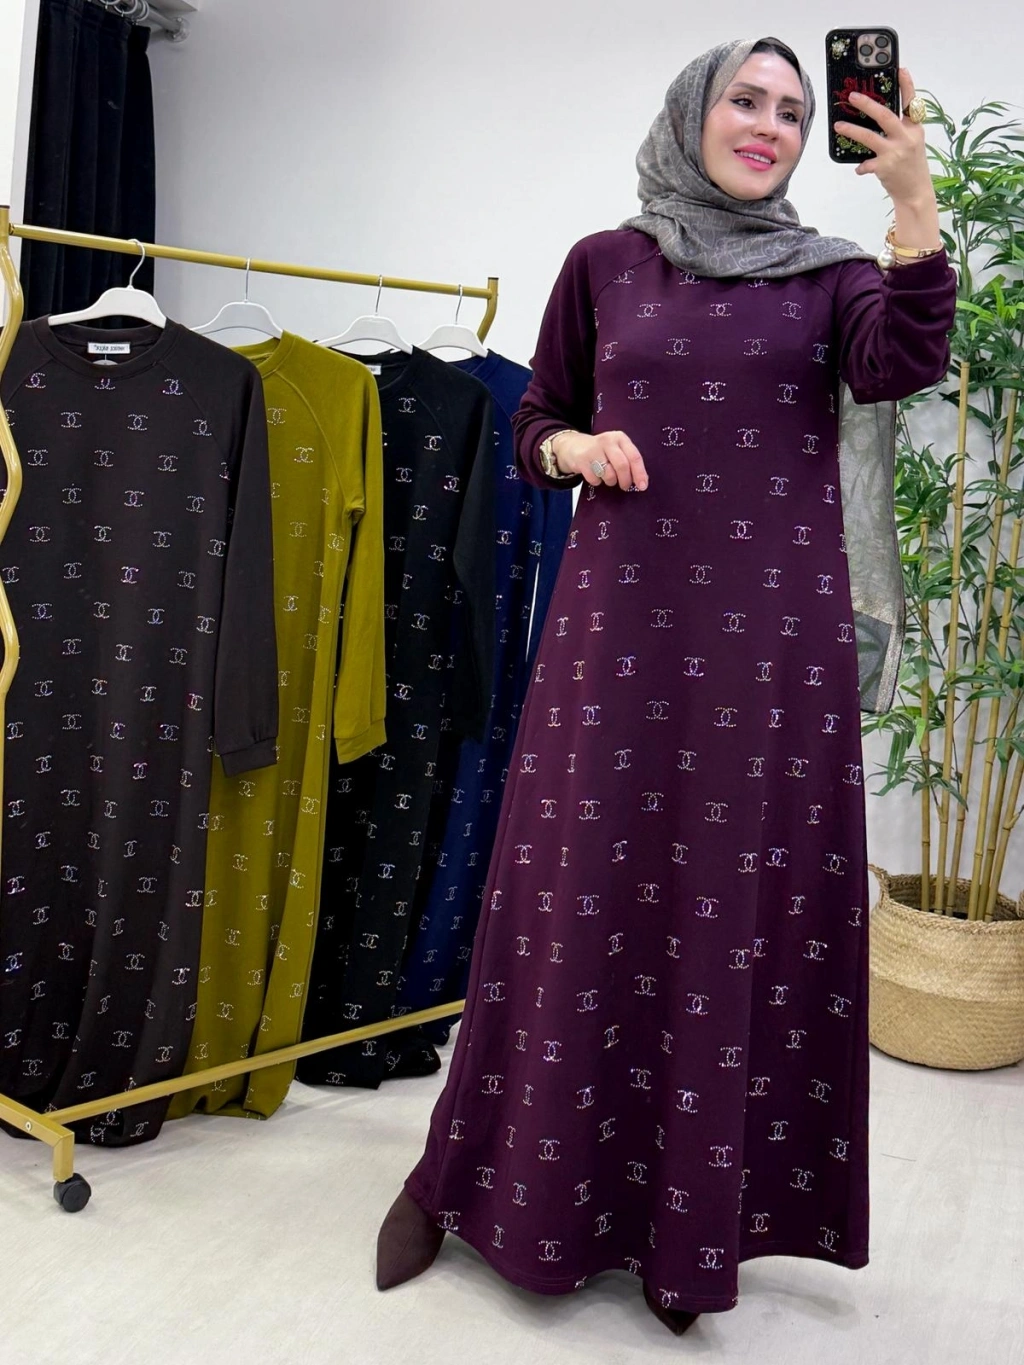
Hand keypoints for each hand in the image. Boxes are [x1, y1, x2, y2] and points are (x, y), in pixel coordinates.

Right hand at [553, 429, 648, 490]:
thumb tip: (641, 482)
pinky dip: (597, 481)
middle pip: (622, 466)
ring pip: (609, 475)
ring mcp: (593, 450)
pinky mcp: (582, 460)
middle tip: (625, 486)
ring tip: (608, 477)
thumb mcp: (617, 449)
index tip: (643, 486)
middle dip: (625, 480)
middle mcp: (607, 441)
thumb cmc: (601, 451)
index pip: (634, 456)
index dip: (640, 473)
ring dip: (610, 481)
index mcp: (620, 438)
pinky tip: (595, 474)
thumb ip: (629, 461)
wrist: (574, 446)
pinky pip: (595, 479)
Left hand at [833, 67, 933, 202]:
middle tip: (852, 96)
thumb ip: (899, 129)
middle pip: (884, 115)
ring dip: (851, 130)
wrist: (916, 192)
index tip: (900, 69)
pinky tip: (859, 168)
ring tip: (838, 126)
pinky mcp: (885, 167)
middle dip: (867, 104)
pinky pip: (866, 164)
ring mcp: (896, 152)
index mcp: (914, 128)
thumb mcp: (912, 142)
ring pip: (869, 137)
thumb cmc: (910, 165)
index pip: (911, 102)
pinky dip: (861, 166)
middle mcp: (906, 137)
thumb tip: (875, 116)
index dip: (906, 85)